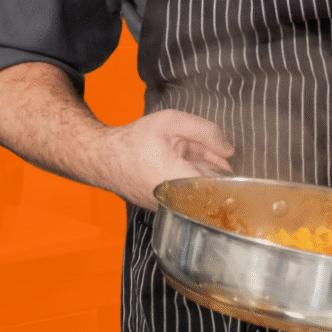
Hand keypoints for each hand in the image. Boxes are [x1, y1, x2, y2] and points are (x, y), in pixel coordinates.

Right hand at [100, 109, 234, 210]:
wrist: (102, 157)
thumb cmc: (135, 140)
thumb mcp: (172, 123)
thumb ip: (206, 132)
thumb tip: (229, 151)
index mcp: (175, 180)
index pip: (218, 186)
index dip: (229, 173)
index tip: (227, 160)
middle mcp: (173, 201)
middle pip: (211, 187)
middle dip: (214, 167)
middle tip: (197, 149)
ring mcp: (169, 207)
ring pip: (201, 191)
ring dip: (203, 171)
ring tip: (185, 152)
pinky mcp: (165, 208)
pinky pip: (189, 194)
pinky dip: (191, 178)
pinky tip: (183, 161)